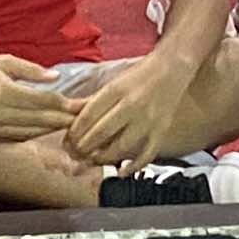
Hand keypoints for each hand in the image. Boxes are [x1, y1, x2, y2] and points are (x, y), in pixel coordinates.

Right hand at [0, 53, 80, 143]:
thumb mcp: (5, 61)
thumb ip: (32, 70)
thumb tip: (56, 78)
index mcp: (2, 92)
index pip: (43, 101)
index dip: (66, 103)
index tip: (84, 104)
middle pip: (41, 120)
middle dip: (66, 118)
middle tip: (86, 118)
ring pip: (33, 132)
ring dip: (54, 129)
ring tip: (73, 124)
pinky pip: (20, 138)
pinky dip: (37, 134)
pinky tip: (50, 129)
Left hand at [66, 53, 190, 168]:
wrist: (172, 67)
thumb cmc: (138, 75)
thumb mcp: (113, 83)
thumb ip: (92, 101)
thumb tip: (66, 113)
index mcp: (116, 90)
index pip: (88, 115)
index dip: (74, 132)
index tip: (68, 140)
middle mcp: (132, 105)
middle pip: (101, 133)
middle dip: (84, 147)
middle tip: (76, 154)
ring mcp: (148, 119)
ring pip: (121, 146)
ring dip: (103, 158)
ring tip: (93, 160)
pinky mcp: (161, 130)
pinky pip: (147, 154)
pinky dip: (134, 166)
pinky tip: (121, 171)